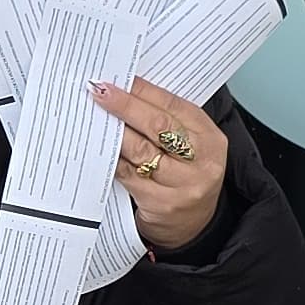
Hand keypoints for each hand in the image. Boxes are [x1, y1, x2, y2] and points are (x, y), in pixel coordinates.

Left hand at [92, 80, 228, 250]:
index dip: (144, 90)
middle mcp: (202, 160)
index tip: (119, 78)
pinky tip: (99, 148)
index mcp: (210, 137)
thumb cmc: (185, 177)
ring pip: (141, 151)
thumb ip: (167, 122)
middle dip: (125, 105)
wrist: (192, 225)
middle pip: (158, 126)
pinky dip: (111, 159)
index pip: (173, 105)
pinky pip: (129, 174)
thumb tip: (126, 91)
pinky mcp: (163, 203)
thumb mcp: (190, 147)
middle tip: (100, 91)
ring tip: (94, 117)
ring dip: (114, 132)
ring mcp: (184, 185)